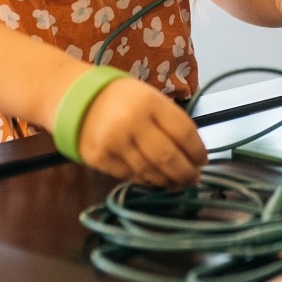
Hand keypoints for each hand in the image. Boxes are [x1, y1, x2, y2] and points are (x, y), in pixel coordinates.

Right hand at [76, 77, 207, 188]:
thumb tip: (194, 153)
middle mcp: (131, 122)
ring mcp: (113, 142)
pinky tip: (156, 180)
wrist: (78, 100)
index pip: (183, 132)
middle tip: (194, 179)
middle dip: (186, 173)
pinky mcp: (99, 159)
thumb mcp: (150, 98)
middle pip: (168, 157)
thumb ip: (171, 122)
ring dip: (168, 181)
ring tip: (178, 183)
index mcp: (149, 102)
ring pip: (150, 172)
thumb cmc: (123, 99)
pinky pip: (131, 176)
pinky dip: (147, 181)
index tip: (203, 160)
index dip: (197, 151)